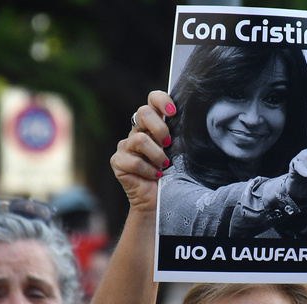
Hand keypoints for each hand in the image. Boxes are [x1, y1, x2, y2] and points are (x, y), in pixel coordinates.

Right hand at [108, 90, 175, 213]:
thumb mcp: (177, 151)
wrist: (158, 200)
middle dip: (160, 128)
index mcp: (152, 125)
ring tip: (164, 166)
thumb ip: (177, 135)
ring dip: (157, 155)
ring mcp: (125, 146)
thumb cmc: (171, 175)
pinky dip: (148, 170)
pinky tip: (154, 176)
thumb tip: (189, 121)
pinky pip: (134, 161)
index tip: (173, 113)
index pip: (152, 100)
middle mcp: (136, 131)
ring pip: (140, 139)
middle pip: (143, 113)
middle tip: (168, 144)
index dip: (161, 101)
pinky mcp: (117, 161)